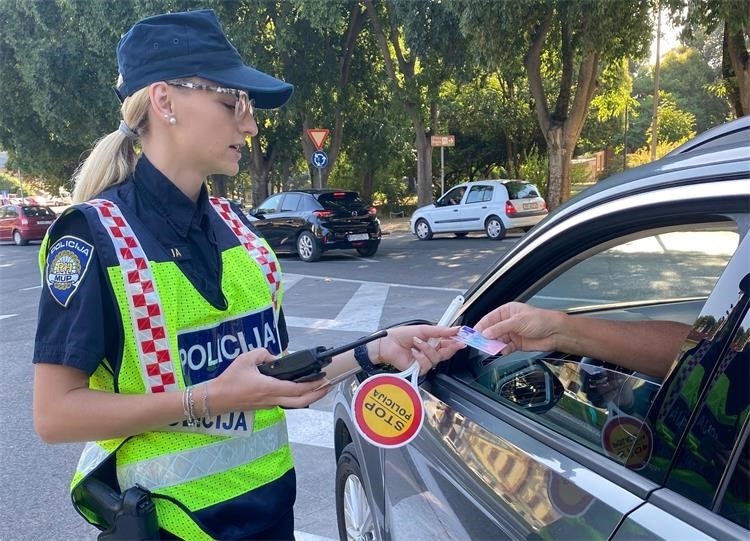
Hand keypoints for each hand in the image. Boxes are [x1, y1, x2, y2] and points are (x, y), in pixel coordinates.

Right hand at [212, 349, 329, 411]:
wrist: (216, 399)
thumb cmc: (230, 380)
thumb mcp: (246, 359)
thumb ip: (263, 353)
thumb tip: (273, 357)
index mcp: (270, 387)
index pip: (297, 388)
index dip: (313, 385)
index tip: (324, 379)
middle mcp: (272, 398)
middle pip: (301, 401)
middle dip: (317, 395)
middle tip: (328, 387)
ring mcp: (269, 404)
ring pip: (294, 404)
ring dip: (308, 397)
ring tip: (317, 388)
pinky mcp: (265, 405)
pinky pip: (285, 402)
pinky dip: (296, 398)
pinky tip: (299, 390)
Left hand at [377, 325, 464, 374]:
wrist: (388, 343)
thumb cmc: (403, 335)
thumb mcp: (424, 329)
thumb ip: (441, 331)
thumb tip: (456, 329)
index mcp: (434, 342)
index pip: (449, 344)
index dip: (456, 342)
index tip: (462, 338)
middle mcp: (431, 352)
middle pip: (446, 354)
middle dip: (449, 347)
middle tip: (452, 342)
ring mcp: (425, 361)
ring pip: (436, 359)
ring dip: (426, 349)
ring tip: (416, 342)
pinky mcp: (418, 369)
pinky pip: (426, 365)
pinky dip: (420, 357)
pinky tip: (413, 352)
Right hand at [474, 302, 564, 355]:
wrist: (555, 333)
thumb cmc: (540, 320)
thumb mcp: (517, 321)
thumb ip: (500, 328)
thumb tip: (486, 333)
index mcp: (507, 311)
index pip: (489, 318)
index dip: (481, 325)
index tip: (473, 333)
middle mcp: (508, 322)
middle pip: (492, 330)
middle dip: (486, 337)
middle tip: (479, 342)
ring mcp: (512, 333)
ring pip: (497, 340)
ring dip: (494, 344)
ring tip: (492, 348)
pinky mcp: (516, 344)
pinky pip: (505, 348)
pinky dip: (503, 350)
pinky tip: (503, 350)